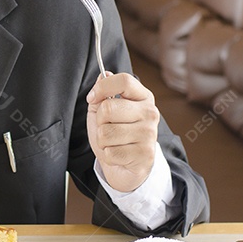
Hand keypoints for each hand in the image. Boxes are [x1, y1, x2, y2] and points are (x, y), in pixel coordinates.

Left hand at [86, 73, 159, 192]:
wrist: (126, 167)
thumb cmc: (115, 136)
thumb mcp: (104, 112)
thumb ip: (103, 93)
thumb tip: (103, 74)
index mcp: (143, 97)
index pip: (124, 81)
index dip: (102, 88)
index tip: (92, 98)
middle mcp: (150, 113)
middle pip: (108, 108)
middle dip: (99, 121)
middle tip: (107, 128)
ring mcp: (150, 134)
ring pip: (106, 132)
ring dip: (102, 141)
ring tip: (113, 143)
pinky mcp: (145, 154)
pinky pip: (110, 152)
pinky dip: (108, 156)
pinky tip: (118, 155)